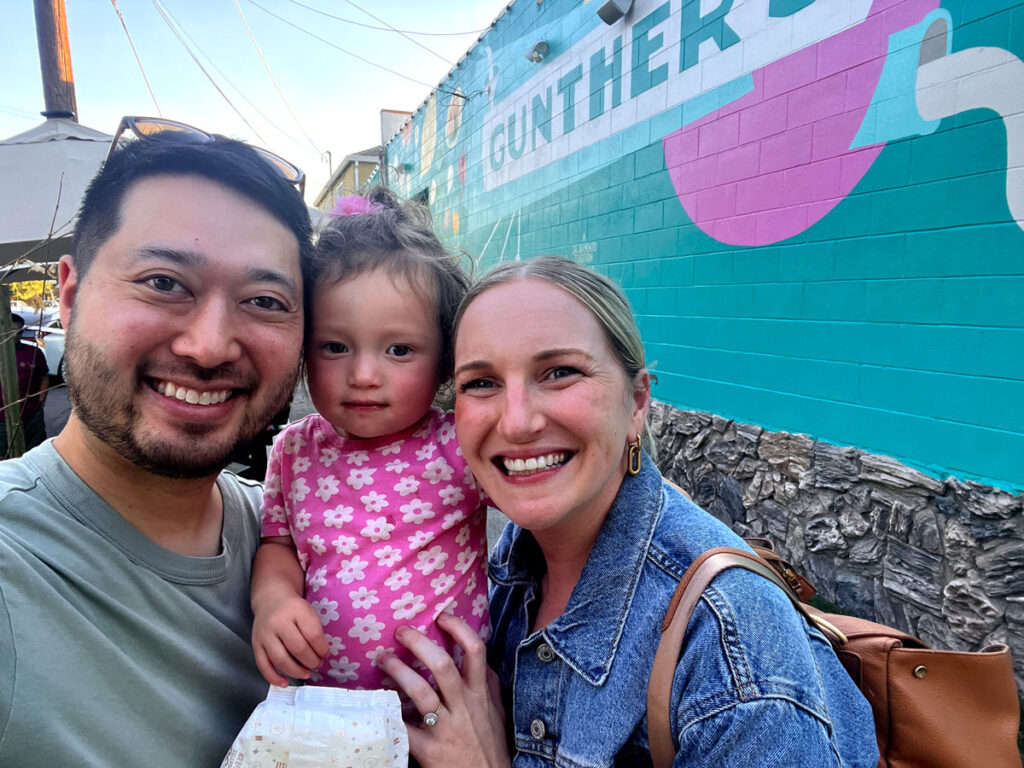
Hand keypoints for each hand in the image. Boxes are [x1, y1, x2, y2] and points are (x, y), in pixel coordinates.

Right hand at [251, 593, 327, 685]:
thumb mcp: (308, 611)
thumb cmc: (293, 609)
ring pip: (280, 659)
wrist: (270, 599)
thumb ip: (314, 631)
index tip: (325, 655)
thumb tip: (322, 656)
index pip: (313, 635)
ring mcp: (265, 634)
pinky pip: (263, 665)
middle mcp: (278, 622)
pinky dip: (274, 677)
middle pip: (297, 648)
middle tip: (318, 665)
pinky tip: (285, 683)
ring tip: (306, 673)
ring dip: (296, 671)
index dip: (322, 649)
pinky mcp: (255, 644)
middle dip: (311, 661)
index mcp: (296, 610)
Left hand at [380, 612, 510, 767]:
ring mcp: (445, 729)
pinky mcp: (429, 751)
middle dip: (419, 643)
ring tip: (382, 659)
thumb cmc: (490, 749)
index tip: (442, 616)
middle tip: (400, 631)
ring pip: (420, 691)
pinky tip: (376, 701)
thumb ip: (489, 687)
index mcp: (479, 695)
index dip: (459, 629)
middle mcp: (463, 707)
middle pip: (442, 665)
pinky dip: (389, 714)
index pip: (475, 652)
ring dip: (398, 671)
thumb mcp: (497, 715)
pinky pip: (404, 728)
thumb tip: (482, 661)